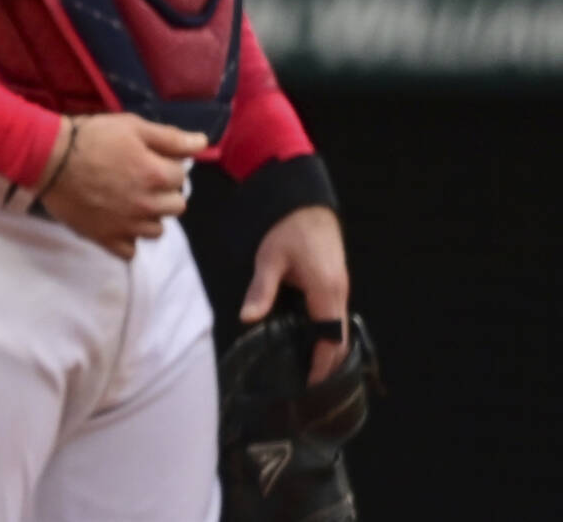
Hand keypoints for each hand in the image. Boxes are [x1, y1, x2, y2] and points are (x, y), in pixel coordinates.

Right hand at [37, 113, 207, 260]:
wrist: (47, 158)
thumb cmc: (90, 137)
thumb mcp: (131, 126)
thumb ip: (170, 137)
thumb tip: (204, 144)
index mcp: (156, 176)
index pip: (181, 176)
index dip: (166, 165)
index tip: (149, 159)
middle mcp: (147, 205)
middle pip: (176, 206)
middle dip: (164, 193)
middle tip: (140, 180)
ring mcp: (127, 226)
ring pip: (156, 230)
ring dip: (148, 216)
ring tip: (128, 201)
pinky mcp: (105, 239)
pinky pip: (130, 251)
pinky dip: (127, 239)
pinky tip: (117, 222)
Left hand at [241, 204, 350, 382]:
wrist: (303, 202)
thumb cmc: (286, 228)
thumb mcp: (269, 259)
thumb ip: (261, 290)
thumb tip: (247, 319)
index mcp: (326, 291)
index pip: (331, 339)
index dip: (322, 365)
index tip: (309, 384)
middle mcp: (339, 292)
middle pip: (339, 339)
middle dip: (327, 364)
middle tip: (306, 384)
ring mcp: (339, 287)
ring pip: (338, 328)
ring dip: (326, 349)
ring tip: (305, 369)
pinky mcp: (334, 282)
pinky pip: (334, 315)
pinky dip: (325, 332)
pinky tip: (306, 340)